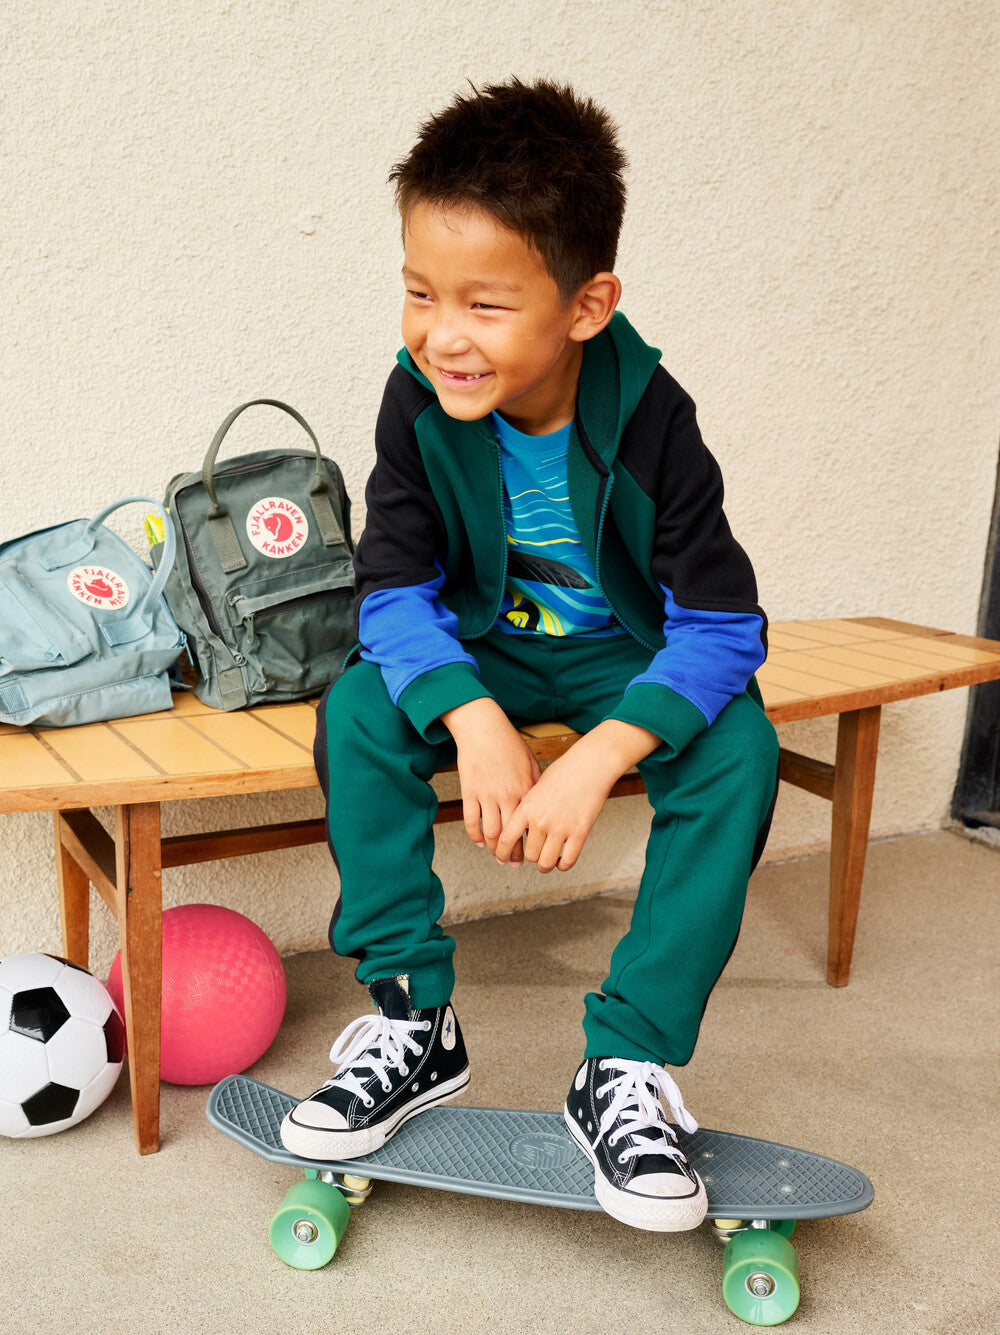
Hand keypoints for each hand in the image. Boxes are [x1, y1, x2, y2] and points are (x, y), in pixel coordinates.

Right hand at [442, 699, 542, 865]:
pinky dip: (475, 836)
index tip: (533, 852)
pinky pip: (471, 821)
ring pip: (491, 833)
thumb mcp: (530, 762)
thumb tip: (542, 802)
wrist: (482, 727)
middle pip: (511, 835)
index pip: (531, 825)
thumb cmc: (508, 742)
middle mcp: (508, 796)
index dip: (532, 843)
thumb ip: (536, 784)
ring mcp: (487, 795)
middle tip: (513, 864)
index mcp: (526, 789)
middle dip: (512, 854)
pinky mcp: (470, 792)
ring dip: (494, 850)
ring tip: (497, 857)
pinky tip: (480, 842)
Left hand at [493, 738, 620, 871]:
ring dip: (545, 866)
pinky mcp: (580, 832)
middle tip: (533, 856)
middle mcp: (541, 820)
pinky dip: (563, 865)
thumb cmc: (564, 772)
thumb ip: (527, 808)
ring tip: (546, 862)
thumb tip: (518, 827)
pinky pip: (568, 860)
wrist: (589, 765)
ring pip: (545, 862)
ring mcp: (560, 827)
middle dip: (530, 858)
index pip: (506, 839)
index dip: (502, 853)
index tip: (503, 859)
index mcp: (526, 807)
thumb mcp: (536, 787)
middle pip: (528, 854)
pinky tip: (562, 860)